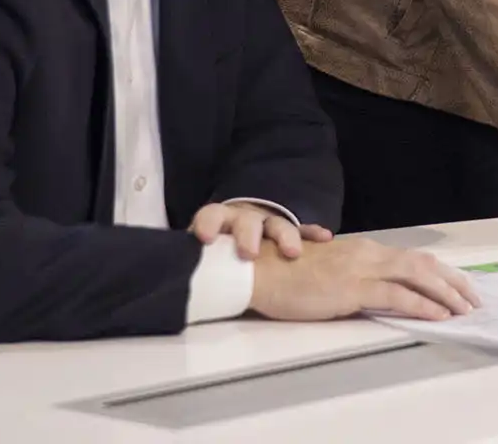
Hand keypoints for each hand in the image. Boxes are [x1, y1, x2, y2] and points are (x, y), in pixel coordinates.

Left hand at [190, 200, 331, 260]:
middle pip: (246, 220)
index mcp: (220, 221)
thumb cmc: (220, 252)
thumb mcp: (207, 253)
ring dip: (284, 235)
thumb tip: (173, 283)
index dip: (207, 224)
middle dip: (248, 234)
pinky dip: (312, 234)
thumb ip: (199, 262)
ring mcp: (269, 224)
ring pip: (277, 224)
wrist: (242, 234)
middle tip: (249, 253)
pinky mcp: (290, 233)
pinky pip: (304, 231)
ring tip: (293, 252)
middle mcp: (245, 219)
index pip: (211, 215)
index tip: (205, 238)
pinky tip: (324, 239)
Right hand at [247, 237, 482, 322]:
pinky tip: (438, 315)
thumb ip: (354, 274)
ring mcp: (360, 269)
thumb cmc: (287, 274)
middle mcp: (368, 254)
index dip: (440, 272)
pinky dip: (422, 304)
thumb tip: (375, 287)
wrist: (259, 271)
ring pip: (417, 276)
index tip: (459, 286)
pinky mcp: (351, 288)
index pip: (412, 258)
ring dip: (446, 293)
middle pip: (423, 263)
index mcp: (364, 250)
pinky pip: (396, 295)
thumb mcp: (328, 270)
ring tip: (465, 309)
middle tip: (474, 299)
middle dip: (453, 281)